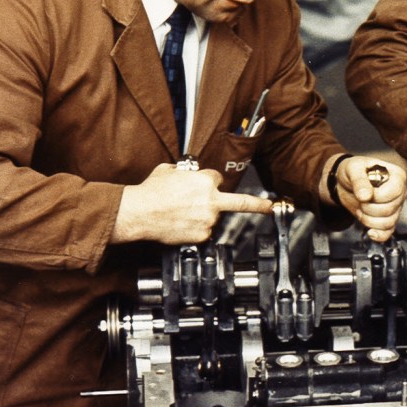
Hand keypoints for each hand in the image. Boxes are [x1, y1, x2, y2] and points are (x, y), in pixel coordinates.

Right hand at [112, 163, 274, 243]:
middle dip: (258, 205)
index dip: (208, 182)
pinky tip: (179, 224)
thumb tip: (184, 173)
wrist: (138, 213)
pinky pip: (202, 231)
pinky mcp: (202, 235)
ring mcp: (208, 219)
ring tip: (179, 214)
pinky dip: (193, 229)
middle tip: (268, 207)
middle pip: (240, 202)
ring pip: (212, 217)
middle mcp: (211, 200)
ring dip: (201, 215)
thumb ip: (183, 172)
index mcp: (206, 181)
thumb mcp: (168, 171)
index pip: (217, 179)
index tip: (205, 185)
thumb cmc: (150, 191)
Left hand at [330, 156, 406, 241]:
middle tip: (360, 199)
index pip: (394, 191)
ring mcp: (396, 207)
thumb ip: (359, 181)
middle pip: (389, 209)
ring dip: (369, 220)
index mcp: (396, 176)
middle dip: (368, 208)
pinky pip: (388, 233)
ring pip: (388, 223)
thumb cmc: (353, 171)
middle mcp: (400, 192)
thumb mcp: (353, 168)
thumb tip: (365, 196)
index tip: (363, 193)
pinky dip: (378, 235)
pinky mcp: (388, 219)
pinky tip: (369, 231)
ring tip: (361, 208)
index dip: (376, 196)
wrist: (346, 183)